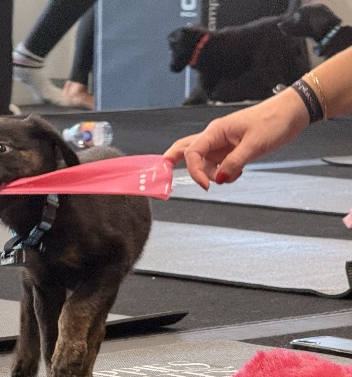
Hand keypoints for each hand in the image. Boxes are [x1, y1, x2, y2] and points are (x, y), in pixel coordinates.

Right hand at [163, 89, 309, 188]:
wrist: (291, 114)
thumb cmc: (273, 122)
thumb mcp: (254, 145)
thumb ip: (233, 164)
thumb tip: (218, 179)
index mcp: (215, 131)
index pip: (193, 152)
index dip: (195, 171)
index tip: (207, 186)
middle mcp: (214, 137)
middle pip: (184, 149)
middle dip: (172, 160)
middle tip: (161, 173)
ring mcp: (221, 144)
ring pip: (203, 161)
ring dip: (210, 173)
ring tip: (230, 175)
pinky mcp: (230, 150)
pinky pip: (218, 165)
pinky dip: (223, 173)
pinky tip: (237, 172)